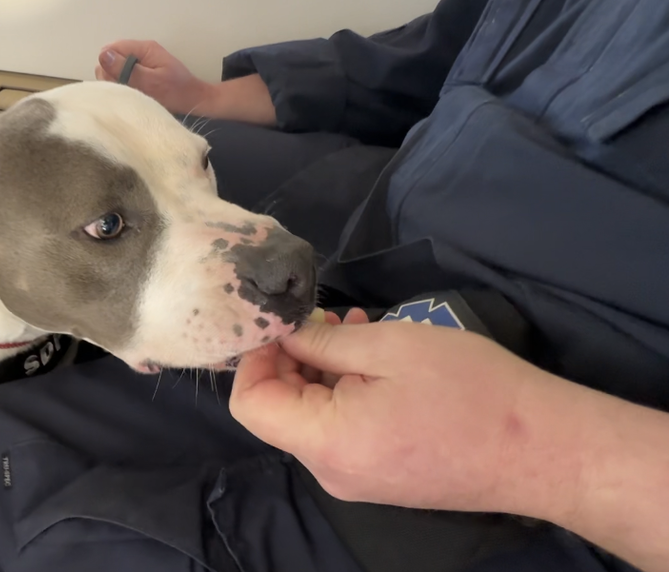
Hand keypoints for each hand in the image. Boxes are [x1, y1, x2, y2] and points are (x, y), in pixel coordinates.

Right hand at [95, 40, 213, 115]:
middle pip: (111, 58)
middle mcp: (140, 51)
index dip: (108, 67)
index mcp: (144, 48)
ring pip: (115, 69)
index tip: (118, 83)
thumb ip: (126, 69)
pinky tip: (135, 94)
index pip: (111, 49)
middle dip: (112, 76)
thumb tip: (104, 55)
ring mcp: (140, 61)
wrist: (195, 100)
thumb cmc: (176, 92)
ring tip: (134, 93)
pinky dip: (125, 85)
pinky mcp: (141, 71)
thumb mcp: (150, 82)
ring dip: (119, 82)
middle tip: (128, 90)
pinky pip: (124, 76)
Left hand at [229, 311, 582, 517]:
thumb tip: (282, 336)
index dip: (254, 358)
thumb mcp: (389, 349)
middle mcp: (332, 471)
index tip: (279, 322)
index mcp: (326, 443)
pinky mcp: (382, 476)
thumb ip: (323, 344)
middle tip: (324, 316)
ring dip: (323, 369)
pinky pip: (343, 431)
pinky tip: (374, 357)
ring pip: (313, 417)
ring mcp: (357, 479)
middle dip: (292, 358)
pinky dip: (346, 391)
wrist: (545, 450)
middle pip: (280, 411)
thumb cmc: (470, 391)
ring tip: (354, 326)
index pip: (249, 405)